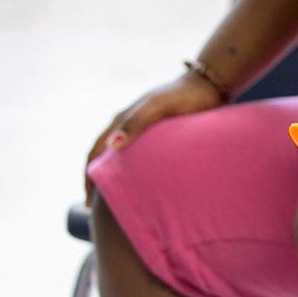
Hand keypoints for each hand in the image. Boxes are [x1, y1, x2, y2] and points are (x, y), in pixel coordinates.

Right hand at [84, 72, 225, 201]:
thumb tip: (113, 146)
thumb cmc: (183, 95)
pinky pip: (137, 157)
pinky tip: (139, 187)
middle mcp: (127, 125)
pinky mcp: (158, 135)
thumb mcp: (158, 106)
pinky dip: (131, 173)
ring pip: (119, 158)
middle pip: (103, 158)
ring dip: (113, 178)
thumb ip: (137, 122)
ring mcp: (142, 129)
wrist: (209, 85)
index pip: (94, 152)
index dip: (88, 177)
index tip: (89, 203)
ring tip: (116, 204)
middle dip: (97, 182)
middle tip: (97, 211)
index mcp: (121, 119)